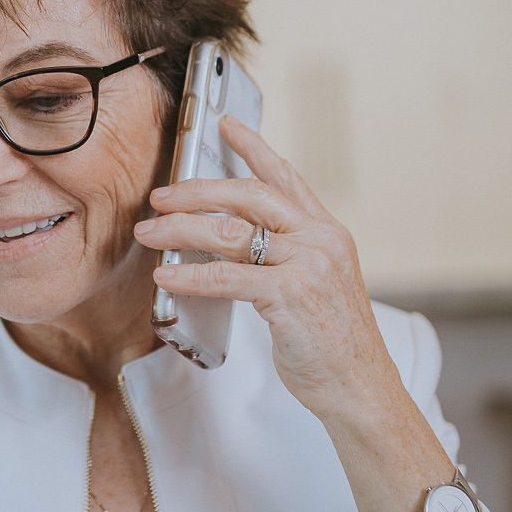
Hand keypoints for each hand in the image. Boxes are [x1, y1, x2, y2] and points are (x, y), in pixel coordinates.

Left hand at [135, 115, 401, 426]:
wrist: (361, 387)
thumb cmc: (334, 345)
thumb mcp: (319, 286)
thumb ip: (287, 256)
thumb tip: (231, 241)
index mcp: (328, 233)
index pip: (286, 177)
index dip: (253, 147)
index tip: (226, 124)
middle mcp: (321, 240)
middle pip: (250, 195)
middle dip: (197, 191)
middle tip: (161, 196)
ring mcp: (309, 264)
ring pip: (232, 232)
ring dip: (181, 231)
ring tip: (149, 234)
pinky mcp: (291, 295)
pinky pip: (228, 276)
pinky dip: (191, 276)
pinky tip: (167, 277)